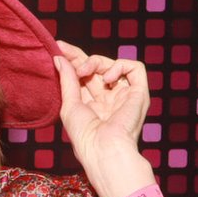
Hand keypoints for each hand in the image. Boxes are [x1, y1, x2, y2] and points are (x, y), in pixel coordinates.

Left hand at [55, 40, 149, 169]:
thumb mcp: (69, 104)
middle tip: (62, 48)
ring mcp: (124, 94)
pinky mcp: (139, 93)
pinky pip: (135, 68)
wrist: (103, 148)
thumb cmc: (84, 134)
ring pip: (112, 65)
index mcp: (92, 102)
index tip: (58, 48)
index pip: (83, 75)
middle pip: (96, 67)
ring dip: (95, 62)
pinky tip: (106, 79)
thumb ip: (67, 80)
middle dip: (79, 56)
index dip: (72, 60)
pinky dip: (119, 66)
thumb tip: (59, 57)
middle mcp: (108, 97)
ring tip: (84, 71)